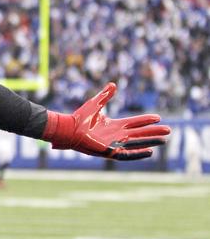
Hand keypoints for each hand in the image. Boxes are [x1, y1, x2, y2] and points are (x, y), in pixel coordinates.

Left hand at [44, 82, 170, 159]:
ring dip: (150, 142)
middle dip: (153, 133)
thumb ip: (105, 96)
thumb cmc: (79, 118)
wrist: (69, 129)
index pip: (134, 123)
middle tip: (168, 130)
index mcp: (114, 125)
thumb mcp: (95, 105)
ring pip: (136, 144)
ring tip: (164, 140)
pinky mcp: (110, 152)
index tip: (158, 117)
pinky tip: (150, 151)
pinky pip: (127, 154)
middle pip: (139, 134)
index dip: (145, 121)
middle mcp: (116, 135)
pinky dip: (138, 153)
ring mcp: (114, 144)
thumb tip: (113, 84)